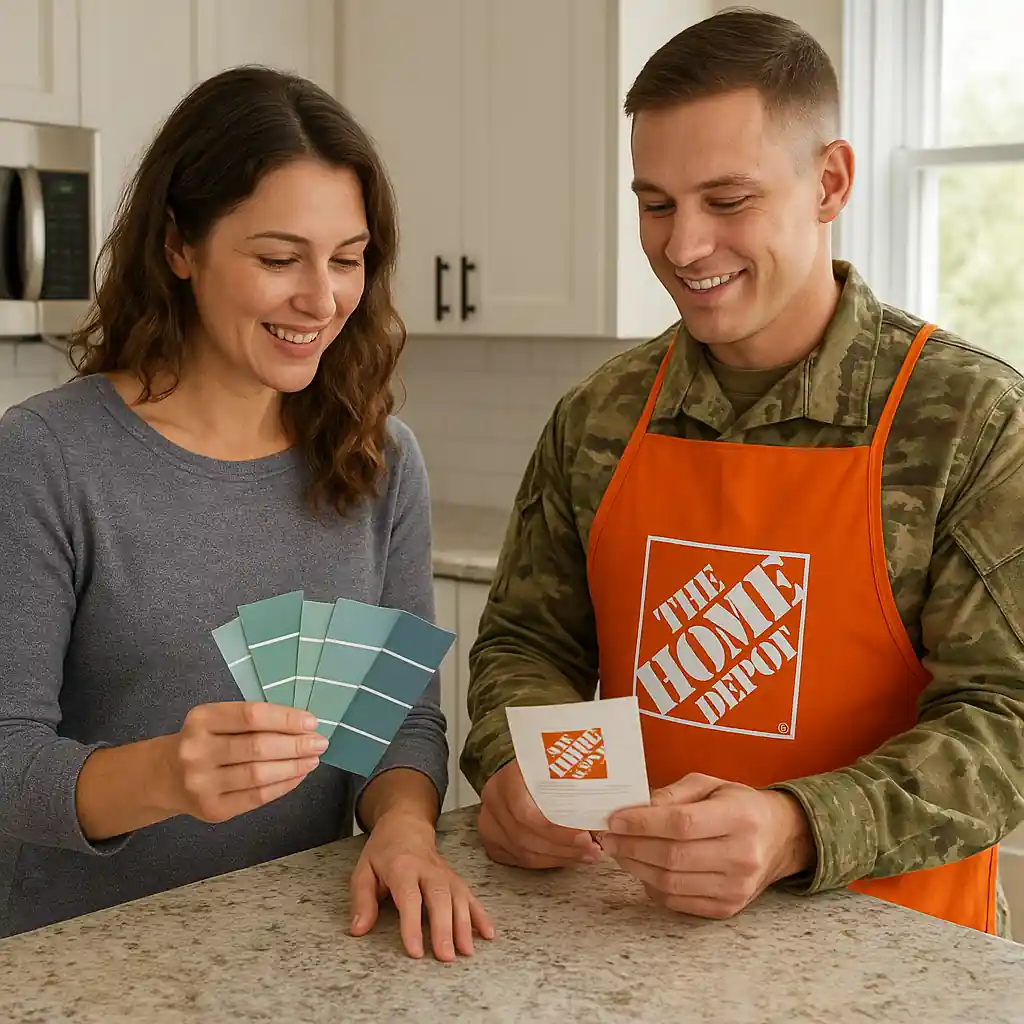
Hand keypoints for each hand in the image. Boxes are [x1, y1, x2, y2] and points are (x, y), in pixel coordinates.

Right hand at [157, 702, 326, 822]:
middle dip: (296, 745)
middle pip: (257, 747)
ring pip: (259, 775)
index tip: (312, 722)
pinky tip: (298, 776)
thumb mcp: (216, 720)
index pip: (251, 716)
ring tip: (313, 759)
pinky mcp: (212, 810)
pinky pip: (256, 798)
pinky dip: (283, 786)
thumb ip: (252, 721)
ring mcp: (202, 784)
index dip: (285, 719)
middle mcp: (197, 751)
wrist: (164, 776)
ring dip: (294, 767)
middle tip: (320, 743)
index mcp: (201, 720)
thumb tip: (303, 727)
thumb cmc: (203, 741)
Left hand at [349, 810, 494, 960]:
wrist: (406, 825)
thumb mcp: (363, 871)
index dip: (412, 925)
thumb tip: (358, 929)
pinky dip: (481, 915)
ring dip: (465, 925)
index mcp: (402, 867)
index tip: (415, 951)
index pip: (409, 897)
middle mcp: (427, 870)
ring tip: (466, 952)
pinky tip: (488, 934)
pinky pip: (470, 896)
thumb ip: (362, 900)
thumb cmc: (383, 852)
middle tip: (445, 957)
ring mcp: (445, 874)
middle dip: (444, 928)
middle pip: (439, 897)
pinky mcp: (455, 879)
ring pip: (458, 897)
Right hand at [478, 759, 601, 868]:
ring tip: (584, 855)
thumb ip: (572, 783)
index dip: (557, 831)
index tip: (585, 836)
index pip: (527, 814)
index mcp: (508, 778)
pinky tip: (566, 858)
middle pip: (526, 837)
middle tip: (591, 849)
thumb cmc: (541, 767)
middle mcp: (494, 800)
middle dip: (562, 848)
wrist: (517, 772)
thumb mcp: (556, 765)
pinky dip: (546, 862)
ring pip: (523, 853)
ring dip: (558, 857)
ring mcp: (489, 821)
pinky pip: (519, 860)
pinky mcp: (492, 839)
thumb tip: (603, 813)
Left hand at [600, 773, 814, 918]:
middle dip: (631, 847)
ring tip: (619, 851)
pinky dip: (652, 886)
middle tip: (608, 837)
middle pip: (672, 857)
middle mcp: (742, 856)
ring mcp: (736, 888)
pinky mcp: (727, 908)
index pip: (682, 824)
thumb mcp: (710, 784)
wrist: (780, 838)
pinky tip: (641, 868)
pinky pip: (678, 902)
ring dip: (636, 868)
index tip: (615, 819)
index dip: (643, 823)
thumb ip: (672, 793)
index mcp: (739, 818)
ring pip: (671, 883)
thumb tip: (634, 807)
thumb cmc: (739, 805)